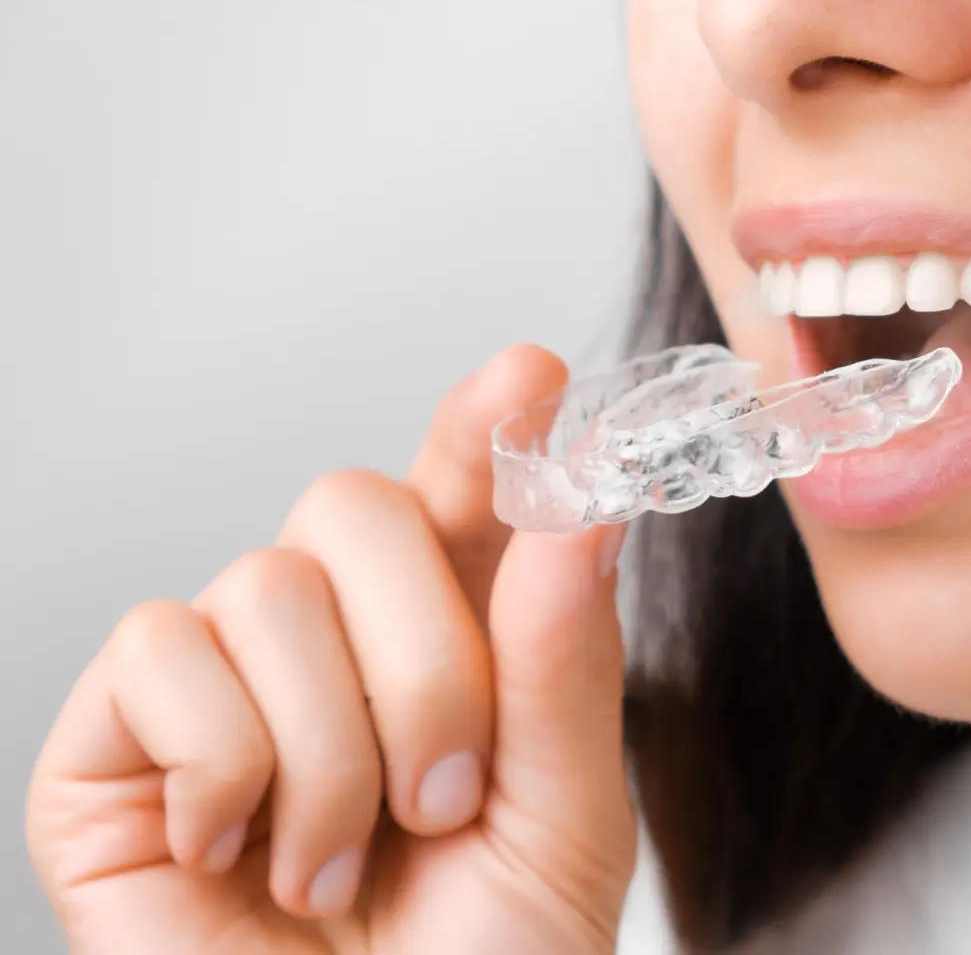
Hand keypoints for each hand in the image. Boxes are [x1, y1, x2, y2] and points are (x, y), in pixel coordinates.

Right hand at [26, 345, 637, 954]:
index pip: (461, 491)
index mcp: (455, 638)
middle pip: (355, 505)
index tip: (531, 377)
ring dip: (334, 749)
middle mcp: (334, 637)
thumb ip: (565, 663)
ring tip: (344, 863)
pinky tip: (241, 849)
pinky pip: (162, 652)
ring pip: (266, 586)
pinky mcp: (117, 739)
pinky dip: (226, 764)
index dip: (486, 426)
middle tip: (443, 797)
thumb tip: (583, 507)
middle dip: (424, 661)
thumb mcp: (561, 822)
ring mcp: (223, 679)